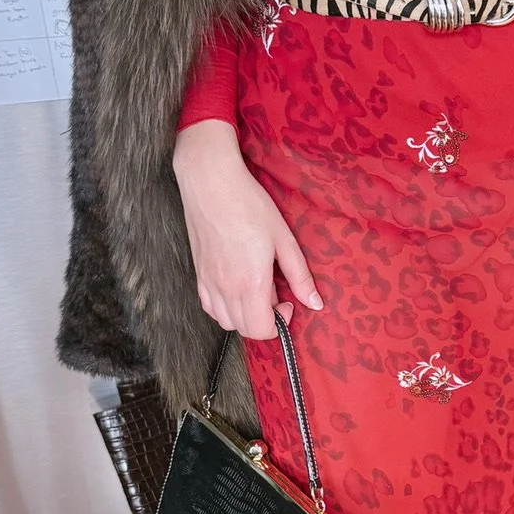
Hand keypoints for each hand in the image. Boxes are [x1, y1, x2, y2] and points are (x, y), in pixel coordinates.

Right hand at [172, 120, 321, 337]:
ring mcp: (208, 283)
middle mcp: (226, 289)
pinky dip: (224, 309)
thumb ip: (299, 276)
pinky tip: (236, 290)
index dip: (279, 323)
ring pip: (225, 322)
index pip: (261, 330)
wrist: (211, 183)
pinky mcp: (198, 274)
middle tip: (275, 295)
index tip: (288, 301)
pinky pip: (209, 308)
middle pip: (244, 330)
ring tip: (256, 291)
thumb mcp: (284, 239)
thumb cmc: (249, 205)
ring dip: (244, 317)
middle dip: (265, 322)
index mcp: (250, 283)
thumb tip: (315, 304)